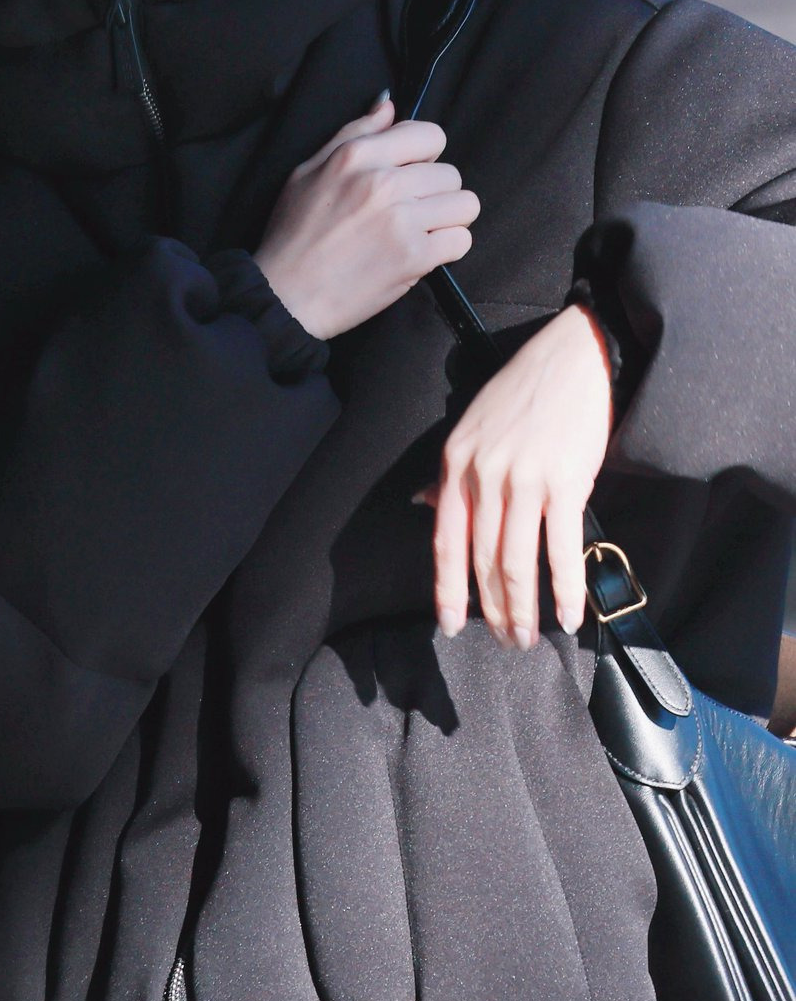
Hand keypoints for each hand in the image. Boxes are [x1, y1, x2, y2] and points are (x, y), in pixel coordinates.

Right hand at [254, 95, 479, 340]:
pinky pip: (461, 241)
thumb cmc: (293, 234)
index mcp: (357, 155)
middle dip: (435, 191)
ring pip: (464, 204)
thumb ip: (353, 133)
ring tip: (419, 230)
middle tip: (408, 210)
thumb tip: (389, 105)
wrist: (285, 295)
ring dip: (447, 219)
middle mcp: (382, 182)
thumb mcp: (308, 170)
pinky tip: (420, 253)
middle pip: (450, 173)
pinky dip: (446, 248)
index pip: (430, 135)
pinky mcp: (413, 257)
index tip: (410, 173)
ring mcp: (401, 220)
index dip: (425, 155)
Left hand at [416, 304, 612, 647]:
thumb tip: (424, 506)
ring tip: (531, 638)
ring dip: (523, 609)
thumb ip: (451, 475)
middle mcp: (482, 475)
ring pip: (516, 562)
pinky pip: (562, 549)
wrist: (575, 358)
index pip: (445, 541)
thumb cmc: (525, 392)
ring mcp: (523, 480)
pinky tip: (570, 615)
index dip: (448, 589)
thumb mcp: (473, 428)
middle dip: (492, 609)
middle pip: (482, 560)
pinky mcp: (565, 482)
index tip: (450, 625)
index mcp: (456, 464)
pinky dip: (566, 589)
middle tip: (505, 642)